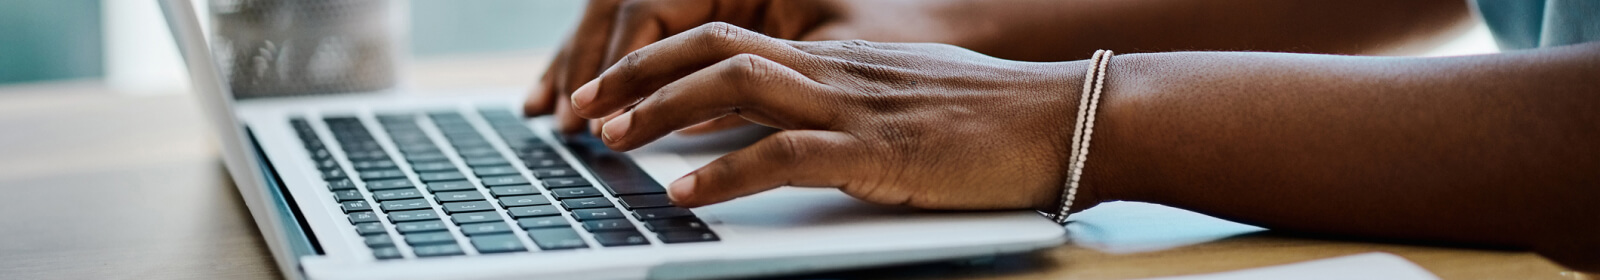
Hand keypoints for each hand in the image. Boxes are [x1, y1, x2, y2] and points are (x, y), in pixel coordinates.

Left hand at [569, 22, 1097, 210]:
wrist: (1060, 118)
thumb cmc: (988, 113)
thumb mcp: (898, 93)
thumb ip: (836, 100)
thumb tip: (781, 119)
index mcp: (831, 56)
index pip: (724, 39)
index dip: (656, 60)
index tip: (607, 90)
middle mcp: (830, 70)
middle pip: (710, 52)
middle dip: (634, 77)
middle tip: (579, 111)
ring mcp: (851, 107)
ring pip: (734, 90)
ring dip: (661, 115)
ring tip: (609, 142)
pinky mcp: (876, 152)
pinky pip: (784, 155)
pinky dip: (726, 174)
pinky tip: (685, 194)